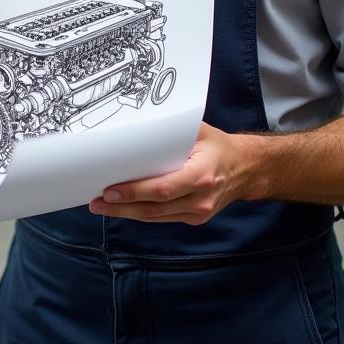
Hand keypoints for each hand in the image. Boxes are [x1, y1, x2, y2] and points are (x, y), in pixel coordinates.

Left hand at [88, 123, 252, 224]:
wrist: (247, 169)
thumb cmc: (218, 146)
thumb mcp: (199, 131)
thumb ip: (171, 131)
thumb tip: (137, 125)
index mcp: (201, 175)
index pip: (163, 189)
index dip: (135, 192)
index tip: (110, 190)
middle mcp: (200, 199)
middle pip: (154, 208)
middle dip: (121, 206)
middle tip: (96, 201)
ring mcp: (198, 213)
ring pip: (155, 217)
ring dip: (126, 212)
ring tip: (102, 206)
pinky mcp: (194, 218)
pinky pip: (163, 217)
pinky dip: (141, 213)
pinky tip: (123, 207)